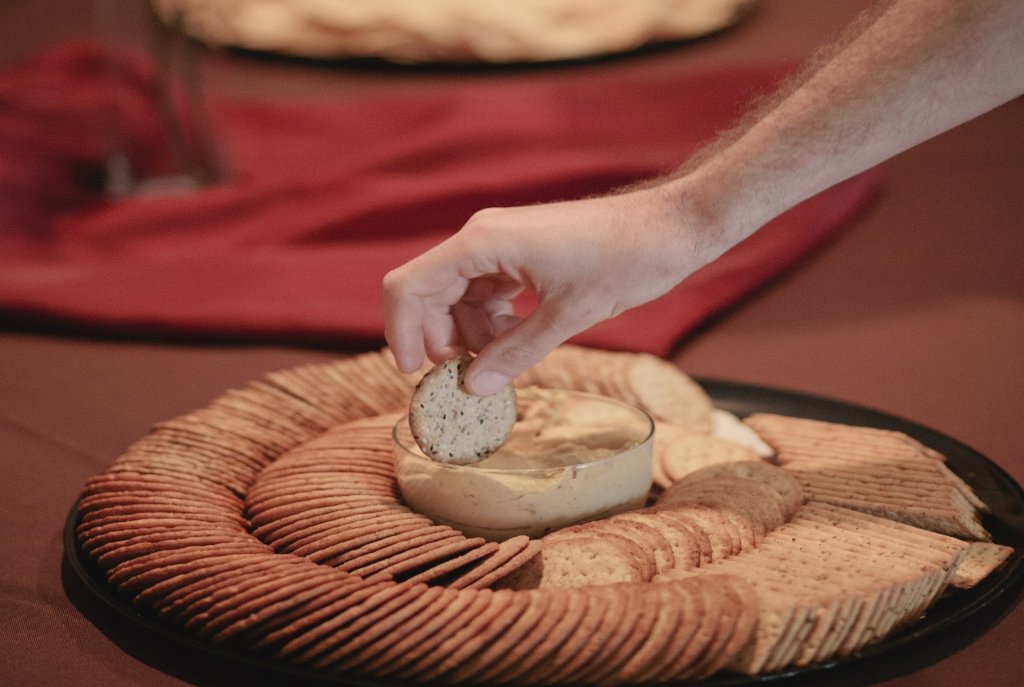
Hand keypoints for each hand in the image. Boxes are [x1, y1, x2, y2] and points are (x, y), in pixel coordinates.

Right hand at [383, 184, 718, 394]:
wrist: (671, 227)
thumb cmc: (625, 259)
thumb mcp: (569, 315)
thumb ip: (515, 353)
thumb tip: (472, 388)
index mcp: (483, 242)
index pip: (410, 286)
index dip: (403, 332)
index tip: (417, 375)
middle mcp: (482, 238)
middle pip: (429, 294)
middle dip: (440, 340)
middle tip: (467, 380)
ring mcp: (500, 245)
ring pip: (458, 297)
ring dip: (470, 335)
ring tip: (502, 364)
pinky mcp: (519, 254)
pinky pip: (485, 292)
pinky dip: (491, 322)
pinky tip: (515, 342)